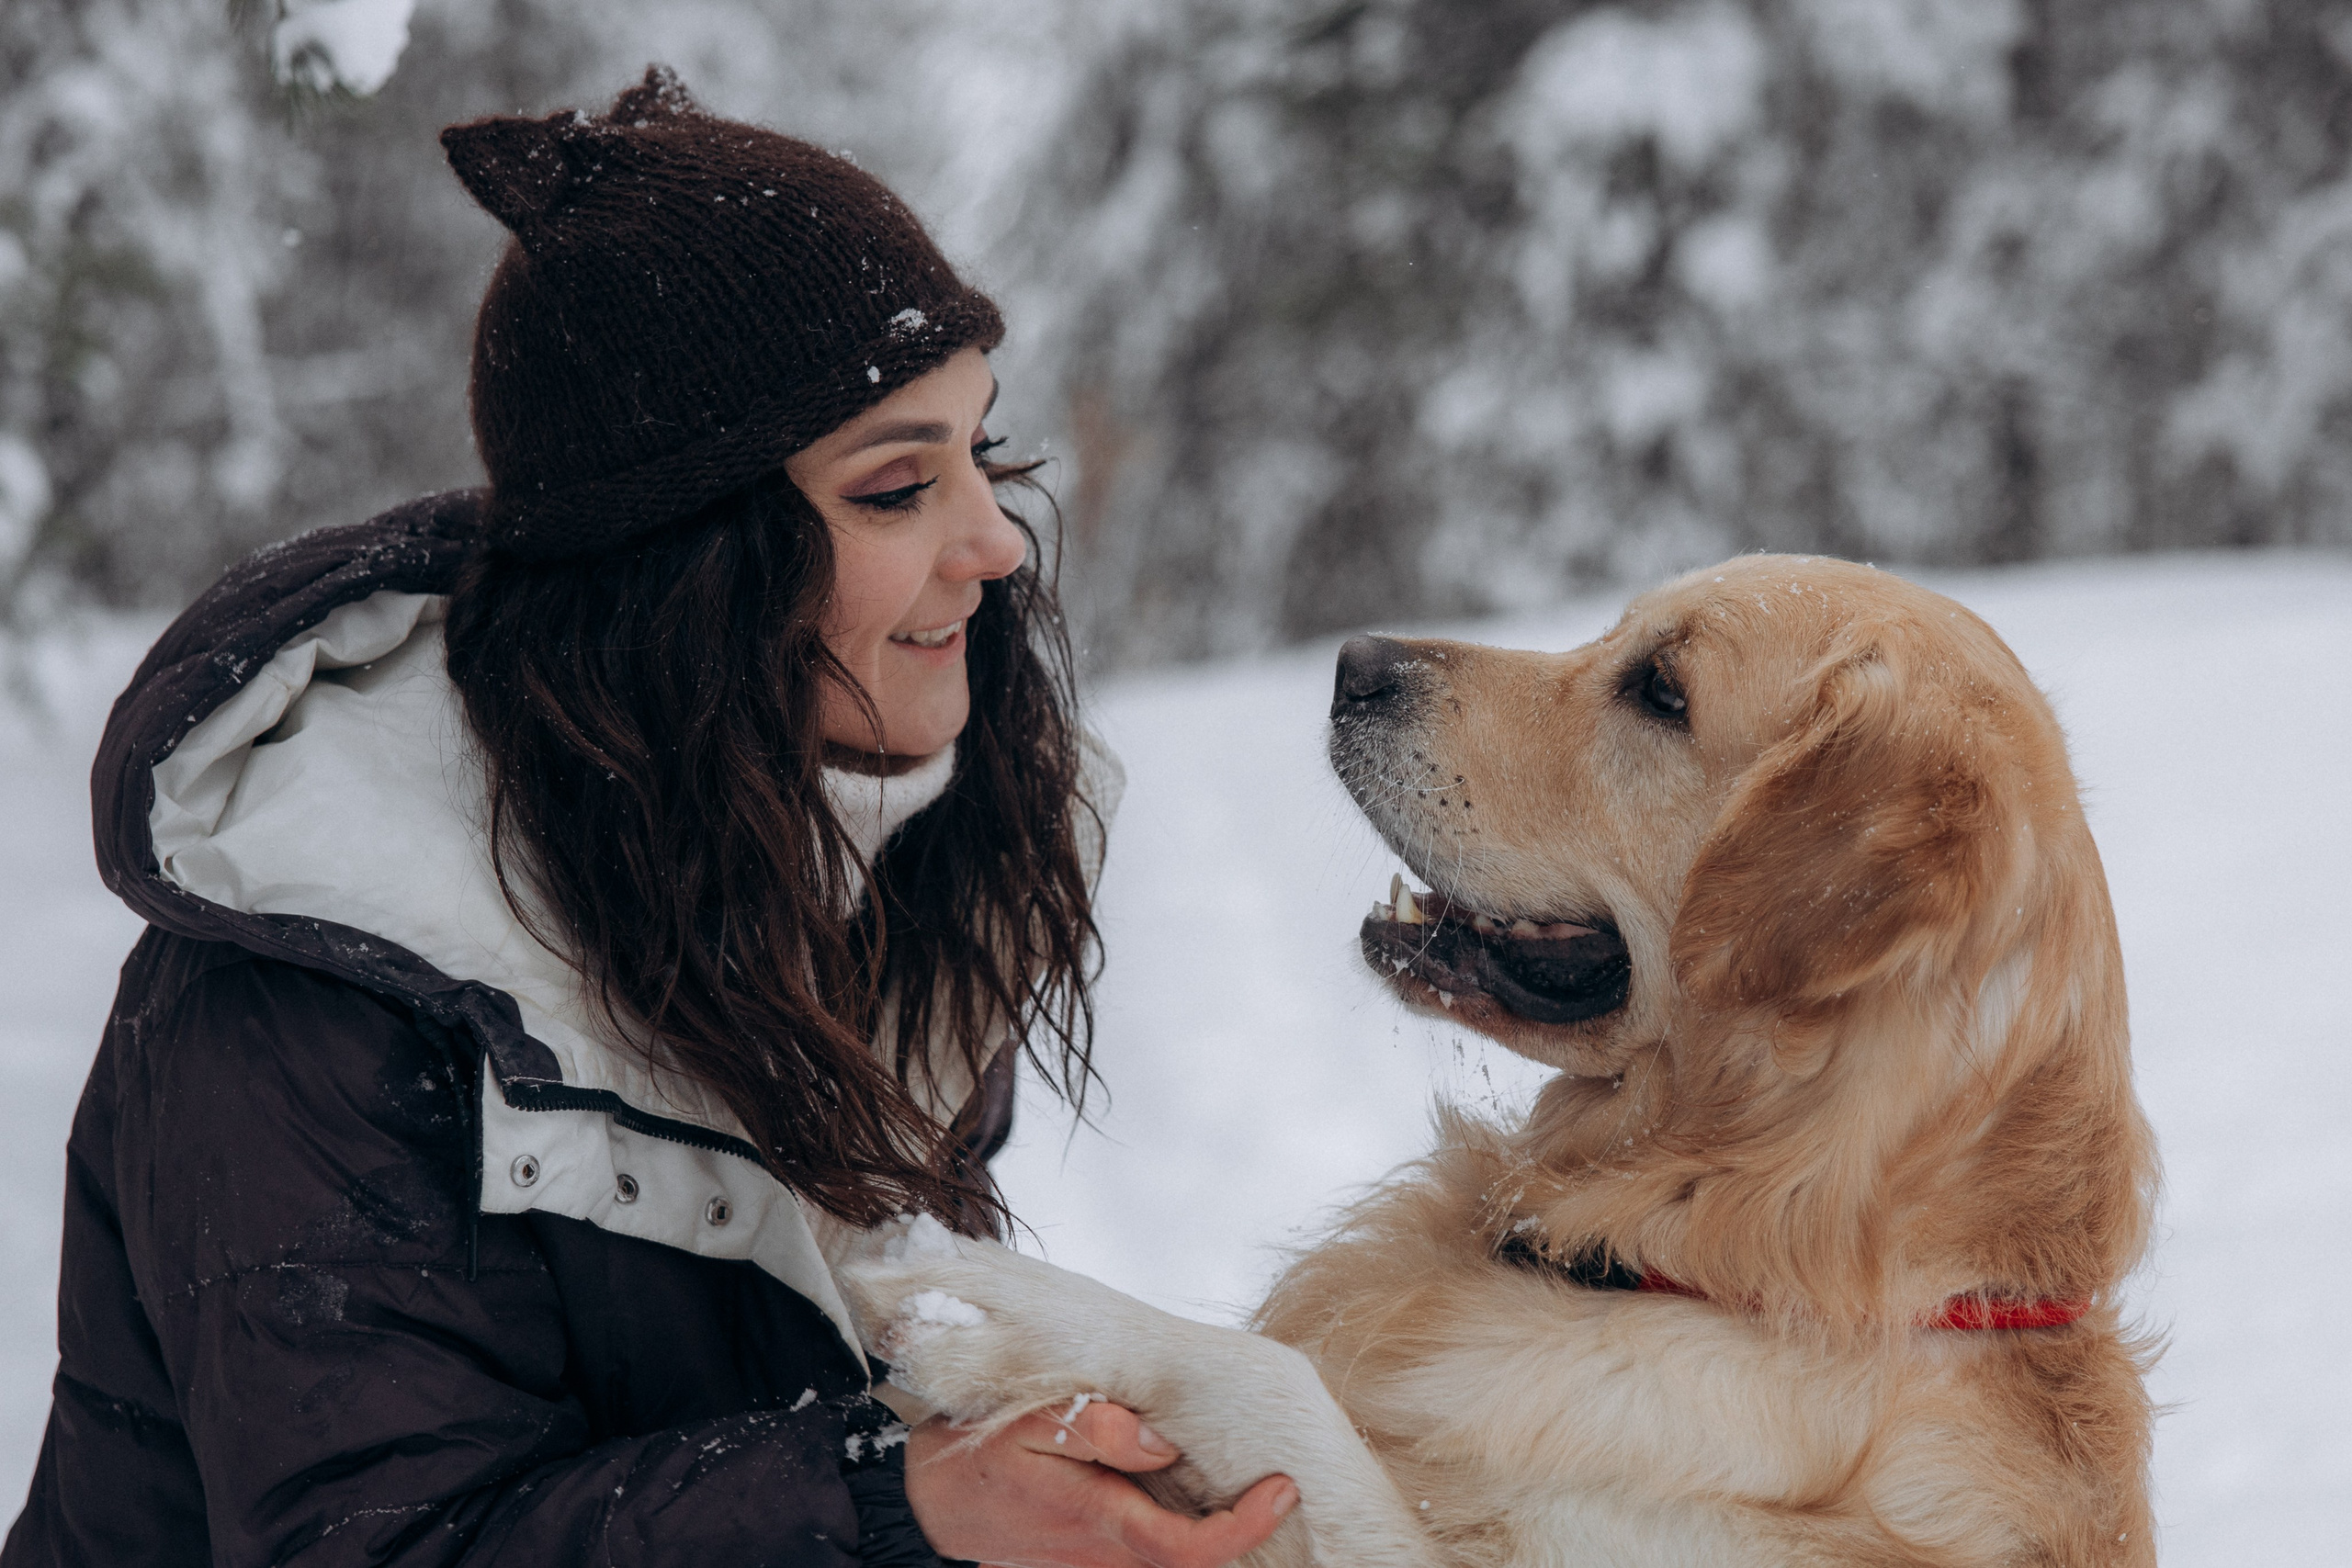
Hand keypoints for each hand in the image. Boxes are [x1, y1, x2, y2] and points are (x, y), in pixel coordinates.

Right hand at [901, 1400, 1297, 1567]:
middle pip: (1196, 1562)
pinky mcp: (1097, 1558)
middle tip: (1281, 1477)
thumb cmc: (979, 1454)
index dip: (1244, 1527)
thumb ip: (1097, 1429)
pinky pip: (1156, 1551)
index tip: (1282, 1489)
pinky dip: (1191, 1527)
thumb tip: (1162, 1440)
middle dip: (1247, 1528)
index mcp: (1099, 1519)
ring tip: (1252, 1478)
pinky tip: (1204, 1489)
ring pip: (1177, 1560)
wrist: (932, 1502)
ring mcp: (1103, 1564)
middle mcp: (1108, 1554)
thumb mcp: (1028, 1422)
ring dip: (1220, 1528)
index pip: (1188, 1548)